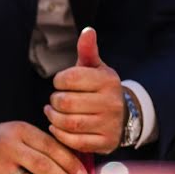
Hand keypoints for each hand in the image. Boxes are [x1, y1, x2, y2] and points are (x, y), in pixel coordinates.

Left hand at [44, 27, 125, 153]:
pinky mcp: (105, 143)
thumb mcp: (96, 68)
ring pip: (69, 123)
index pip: (71, 78)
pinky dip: (60, 134)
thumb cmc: (100, 89)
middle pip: (67, 102)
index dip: (58, 80)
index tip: (59, 83)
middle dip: (54, 100)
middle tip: (55, 100)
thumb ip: (88, 51)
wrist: (123, 116)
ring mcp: (109, 124)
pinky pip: (75, 142)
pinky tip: (57, 127)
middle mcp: (111, 102)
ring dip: (54, 118)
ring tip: (52, 112)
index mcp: (108, 80)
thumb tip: (87, 31)